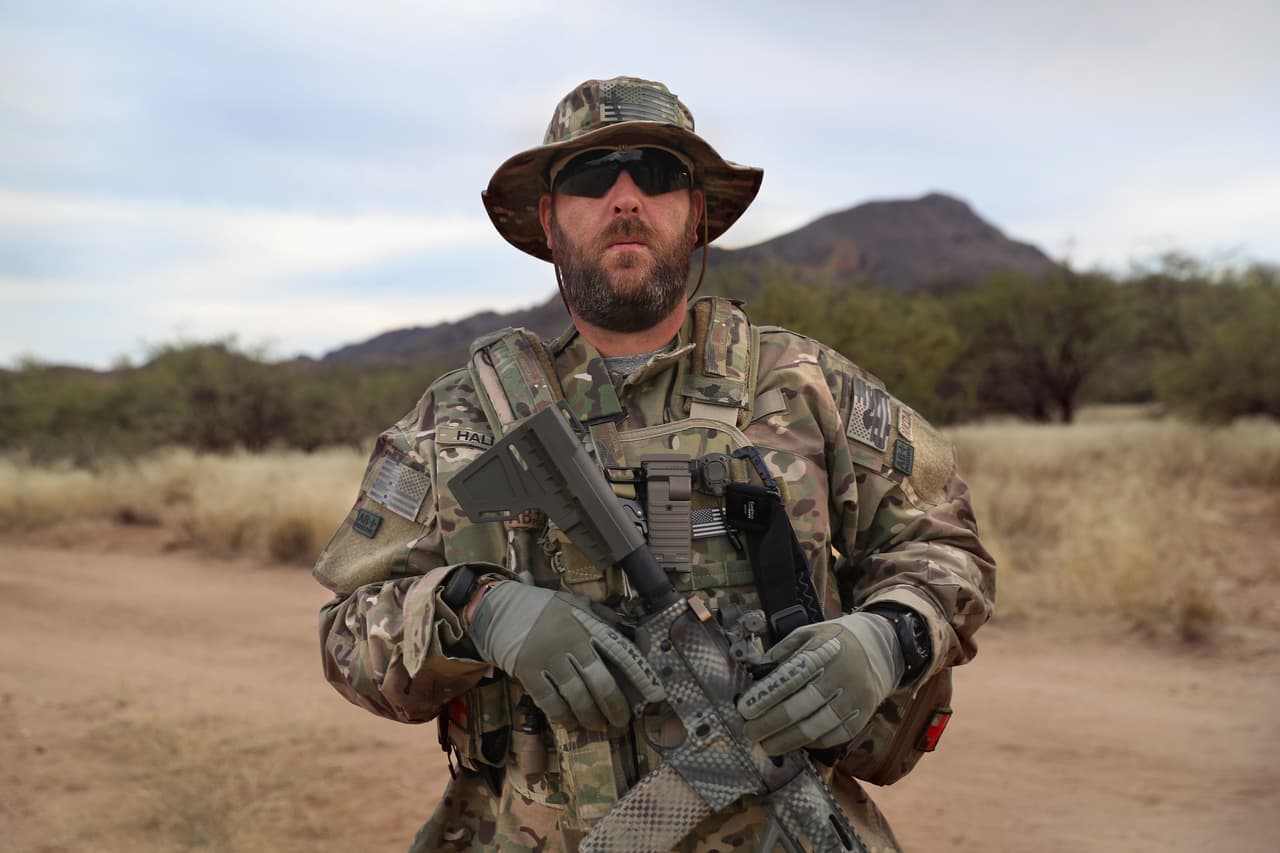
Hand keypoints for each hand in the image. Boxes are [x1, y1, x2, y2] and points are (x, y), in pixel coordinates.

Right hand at [468, 581, 665, 729]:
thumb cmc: (542, 607)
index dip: (640, 675)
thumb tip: (630, 630)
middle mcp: (572, 642)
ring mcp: (549, 658)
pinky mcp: (528, 672)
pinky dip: (562, 717)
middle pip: (600, 682)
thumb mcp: (574, 602)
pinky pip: (550, 702)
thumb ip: (602, 616)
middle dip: (615, 707)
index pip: (621, 652)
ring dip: (590, 716)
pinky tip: (570, 724)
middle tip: (621, 721)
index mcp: (587, 624)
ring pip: (577, 696)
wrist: (499, 608)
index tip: (655, 695)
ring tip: (598, 725)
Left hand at [735, 612, 903, 754]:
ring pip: (818, 726)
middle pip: (801, 705)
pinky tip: (794, 744)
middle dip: (771, 722)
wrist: (880, 648)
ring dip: (788, 740)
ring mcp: (855, 697)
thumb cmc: (833, 641)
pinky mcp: (864, 714)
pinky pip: (836, 735)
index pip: (790, 677)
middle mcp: (841, 674)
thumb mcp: (809, 633)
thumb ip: (783, 650)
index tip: (745, 709)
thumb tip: (757, 669)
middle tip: (749, 732)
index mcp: (823, 650)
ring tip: (766, 746)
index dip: (766, 695)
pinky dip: (812, 743)